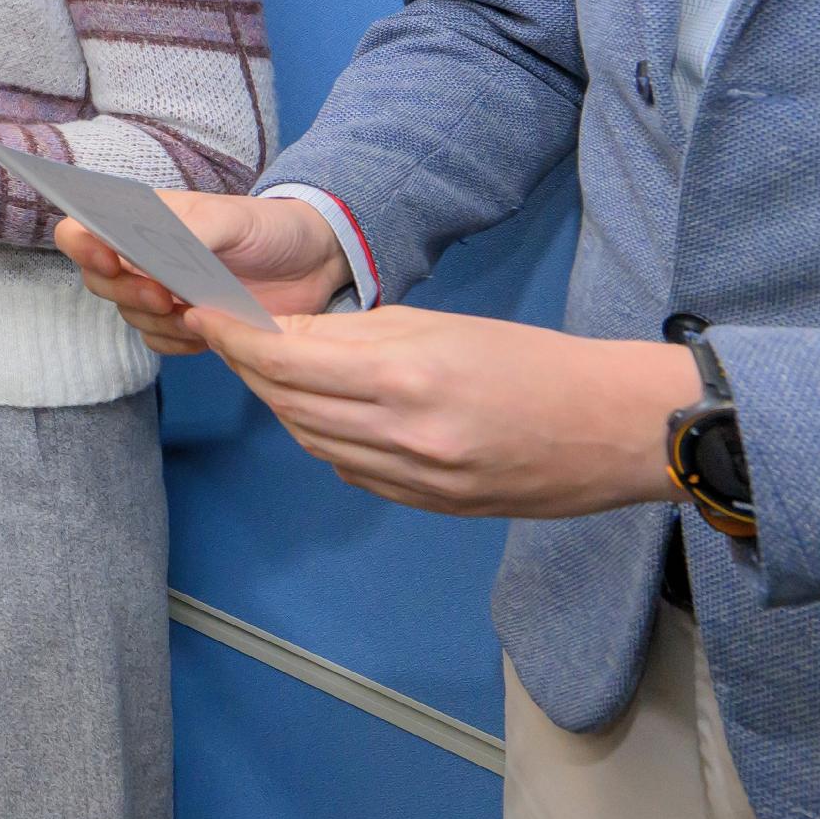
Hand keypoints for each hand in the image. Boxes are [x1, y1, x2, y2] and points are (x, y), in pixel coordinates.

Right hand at [55, 192, 353, 354]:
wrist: (315, 262)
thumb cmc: (269, 227)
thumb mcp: (232, 219)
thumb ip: (188, 230)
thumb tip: (143, 252)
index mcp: (142, 219)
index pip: (81, 229)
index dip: (82, 247)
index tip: (109, 260)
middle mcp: (141, 255)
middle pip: (99, 280)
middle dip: (128, 293)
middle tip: (167, 295)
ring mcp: (160, 290)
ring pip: (128, 315)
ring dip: (158, 321)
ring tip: (198, 312)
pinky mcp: (183, 322)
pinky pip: (157, 341)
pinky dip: (177, 342)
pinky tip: (206, 332)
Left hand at [187, 307, 697, 519]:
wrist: (617, 429)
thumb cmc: (538, 363)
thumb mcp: (445, 326)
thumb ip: (361, 335)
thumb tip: (288, 335)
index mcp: (406, 378)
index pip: (287, 359)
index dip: (234, 336)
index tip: (202, 313)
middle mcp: (403, 435)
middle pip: (287, 402)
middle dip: (246, 366)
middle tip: (222, 335)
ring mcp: (415, 480)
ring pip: (312, 440)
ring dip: (280, 403)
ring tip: (264, 369)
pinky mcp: (428, 505)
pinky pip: (350, 470)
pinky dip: (323, 439)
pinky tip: (321, 413)